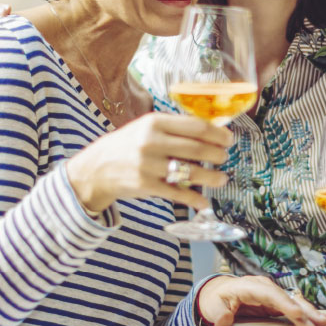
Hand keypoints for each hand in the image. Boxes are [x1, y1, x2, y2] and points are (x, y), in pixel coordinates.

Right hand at [66, 113, 232, 211]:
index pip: (196, 126)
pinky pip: (177, 193)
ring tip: (222, 179)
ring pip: (190, 172)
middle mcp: (152, 142)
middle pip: (196, 148)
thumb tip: (211, 131)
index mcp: (155, 122)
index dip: (217, 133)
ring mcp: (149, 165)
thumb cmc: (128, 145)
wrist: (96, 168)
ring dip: (212, 177)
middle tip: (225, 158)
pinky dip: (194, 199)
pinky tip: (204, 202)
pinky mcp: (146, 186)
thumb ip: (174, 128)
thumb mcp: (146, 127)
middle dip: (217, 155)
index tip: (228, 139)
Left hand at [197, 276, 325, 325]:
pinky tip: (316, 321)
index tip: (296, 314)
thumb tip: (224, 320)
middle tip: (319, 321)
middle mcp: (264, 288)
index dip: (284, 303)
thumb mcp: (214, 307)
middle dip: (303, 309)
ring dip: (308, 312)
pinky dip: (304, 314)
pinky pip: (292, 307)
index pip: (269, 294)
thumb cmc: (218, 300)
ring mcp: (272, 294)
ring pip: (293, 301)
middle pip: (286, 297)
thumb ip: (220, 314)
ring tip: (324, 322)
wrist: (221, 295)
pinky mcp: (276, 303)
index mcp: (249, 286)